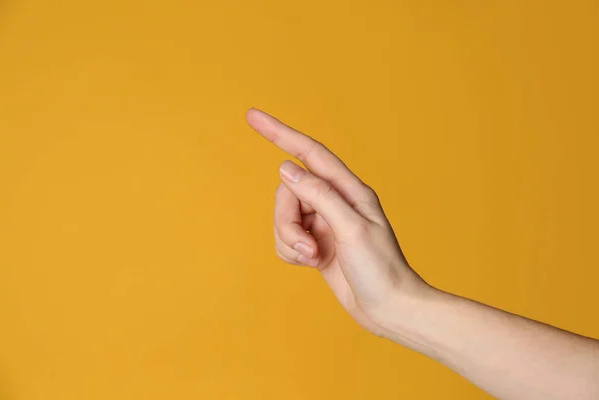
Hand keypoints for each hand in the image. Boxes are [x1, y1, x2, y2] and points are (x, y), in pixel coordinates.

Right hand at [246, 108, 430, 336]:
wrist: (387, 308)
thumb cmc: (380, 269)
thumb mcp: (351, 229)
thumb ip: (319, 196)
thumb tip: (286, 170)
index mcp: (349, 190)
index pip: (308, 153)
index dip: (280, 133)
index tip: (253, 116)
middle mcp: (334, 201)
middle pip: (288, 192)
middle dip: (287, 222)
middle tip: (307, 248)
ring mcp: (323, 222)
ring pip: (283, 217)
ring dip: (290, 241)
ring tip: (314, 258)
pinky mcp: (315, 243)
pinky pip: (285, 239)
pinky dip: (291, 253)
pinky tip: (312, 264)